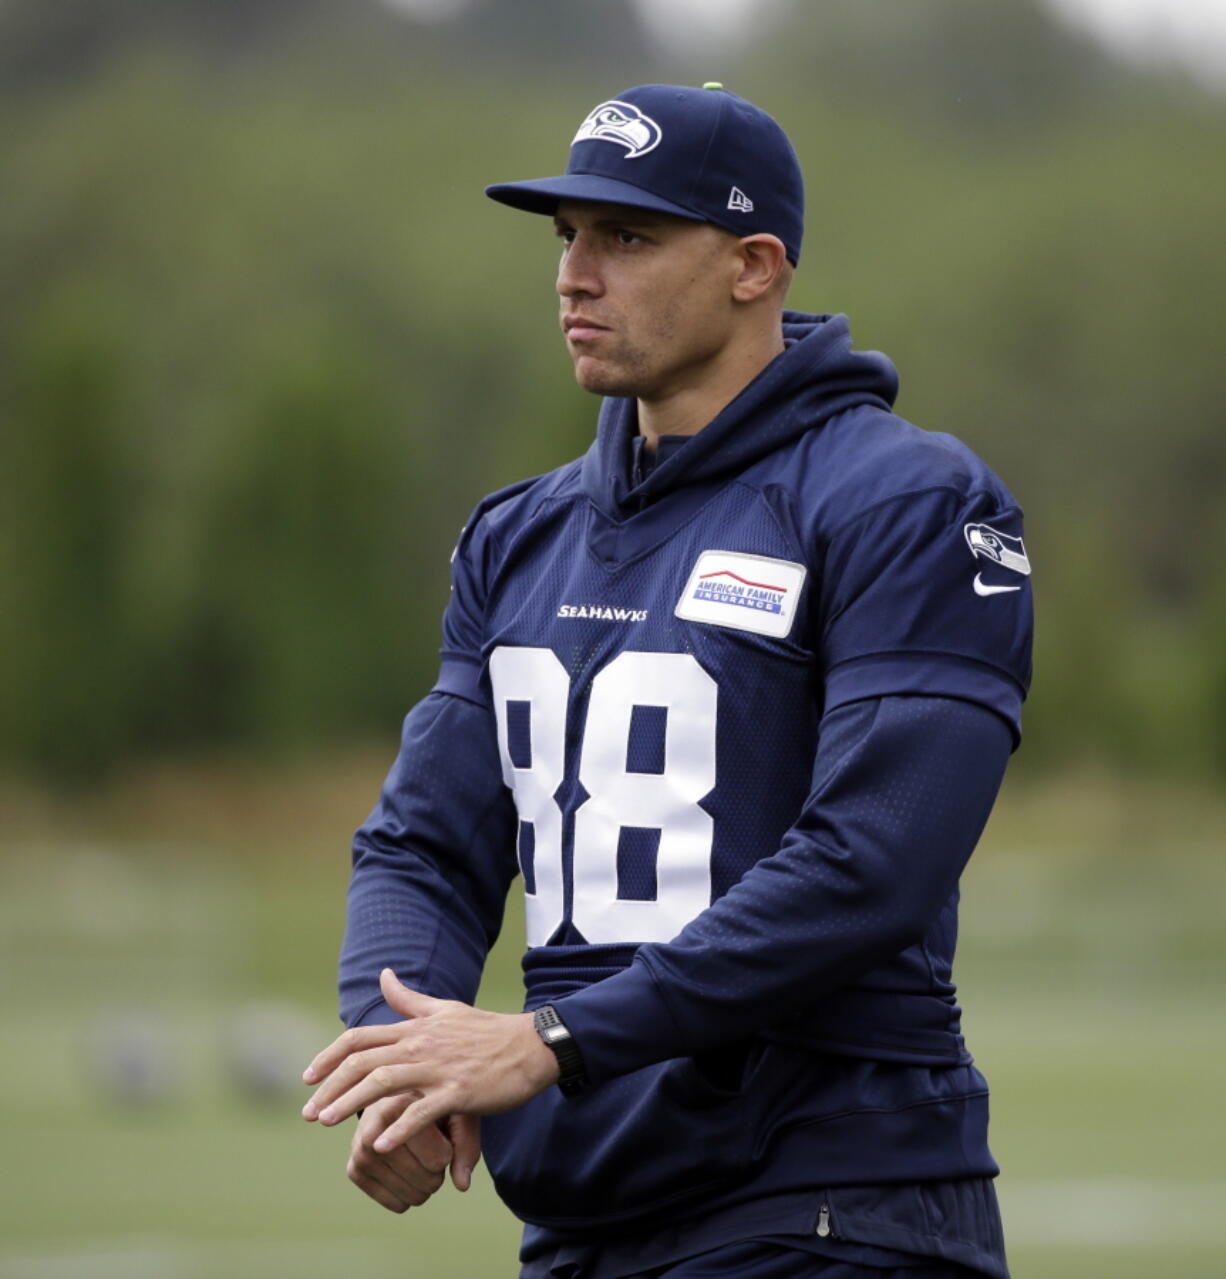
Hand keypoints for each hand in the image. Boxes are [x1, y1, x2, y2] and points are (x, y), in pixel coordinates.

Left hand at [302, 969, 558, 1153]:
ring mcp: (439, 1068)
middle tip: (309, 1114)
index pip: (360, 1038)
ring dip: (351, 1104)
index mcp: (415, 1028)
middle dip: (330, 1087)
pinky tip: (379, 1145)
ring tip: (327, 1123)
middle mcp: (421, 1044)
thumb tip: (384, 975)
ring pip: (383, 1083)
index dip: (328, 1057)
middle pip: (363, 1062)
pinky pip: (422, 1111)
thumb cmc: (487, 1031)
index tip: (307, 1078)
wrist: (531, 1045)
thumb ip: (410, 998)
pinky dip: (398, 1127)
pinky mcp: (459, 1092)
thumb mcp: (445, 1009)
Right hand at [347, 1095, 481, 1212]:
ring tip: (421, 1159)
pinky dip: (410, 1196)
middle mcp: (374, 1125)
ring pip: (412, 1195)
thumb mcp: (458, 1110)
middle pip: (427, 1179)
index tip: (443, 1134)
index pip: (439, 1159)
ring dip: (426, 1186)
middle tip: (433, 1150)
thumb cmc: (435, 1102)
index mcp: (402, 1102)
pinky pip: (396, 1204)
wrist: (398, 1097)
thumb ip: (466, 1144)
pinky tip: (408, 1174)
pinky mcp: (353, 1170)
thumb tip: (462, 1186)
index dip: (448, 1153)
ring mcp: (358, 1149)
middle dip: (438, 1172)